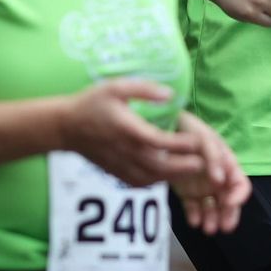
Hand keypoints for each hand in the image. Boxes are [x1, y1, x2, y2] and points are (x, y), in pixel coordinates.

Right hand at [59, 80, 204, 186]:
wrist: (65, 127)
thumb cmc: (91, 103)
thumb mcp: (117, 87)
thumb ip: (145, 90)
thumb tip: (171, 95)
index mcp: (130, 131)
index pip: (162, 143)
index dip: (183, 144)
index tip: (200, 140)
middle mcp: (128, 153)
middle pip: (163, 166)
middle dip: (186, 166)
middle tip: (205, 162)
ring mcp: (122, 166)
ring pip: (154, 178)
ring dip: (175, 176)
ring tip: (193, 170)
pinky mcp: (117, 174)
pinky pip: (142, 183)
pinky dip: (158, 181)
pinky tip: (167, 174)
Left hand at [170, 111, 249, 234]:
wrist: (163, 129)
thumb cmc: (189, 130)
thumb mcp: (205, 137)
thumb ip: (214, 157)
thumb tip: (220, 180)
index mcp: (227, 165)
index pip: (240, 185)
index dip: (239, 196)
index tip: (229, 203)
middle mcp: (217, 178)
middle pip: (228, 202)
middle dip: (228, 215)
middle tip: (224, 227)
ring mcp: (201, 186)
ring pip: (212, 208)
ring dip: (212, 219)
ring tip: (207, 229)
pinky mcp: (186, 192)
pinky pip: (193, 208)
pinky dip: (195, 217)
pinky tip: (194, 222)